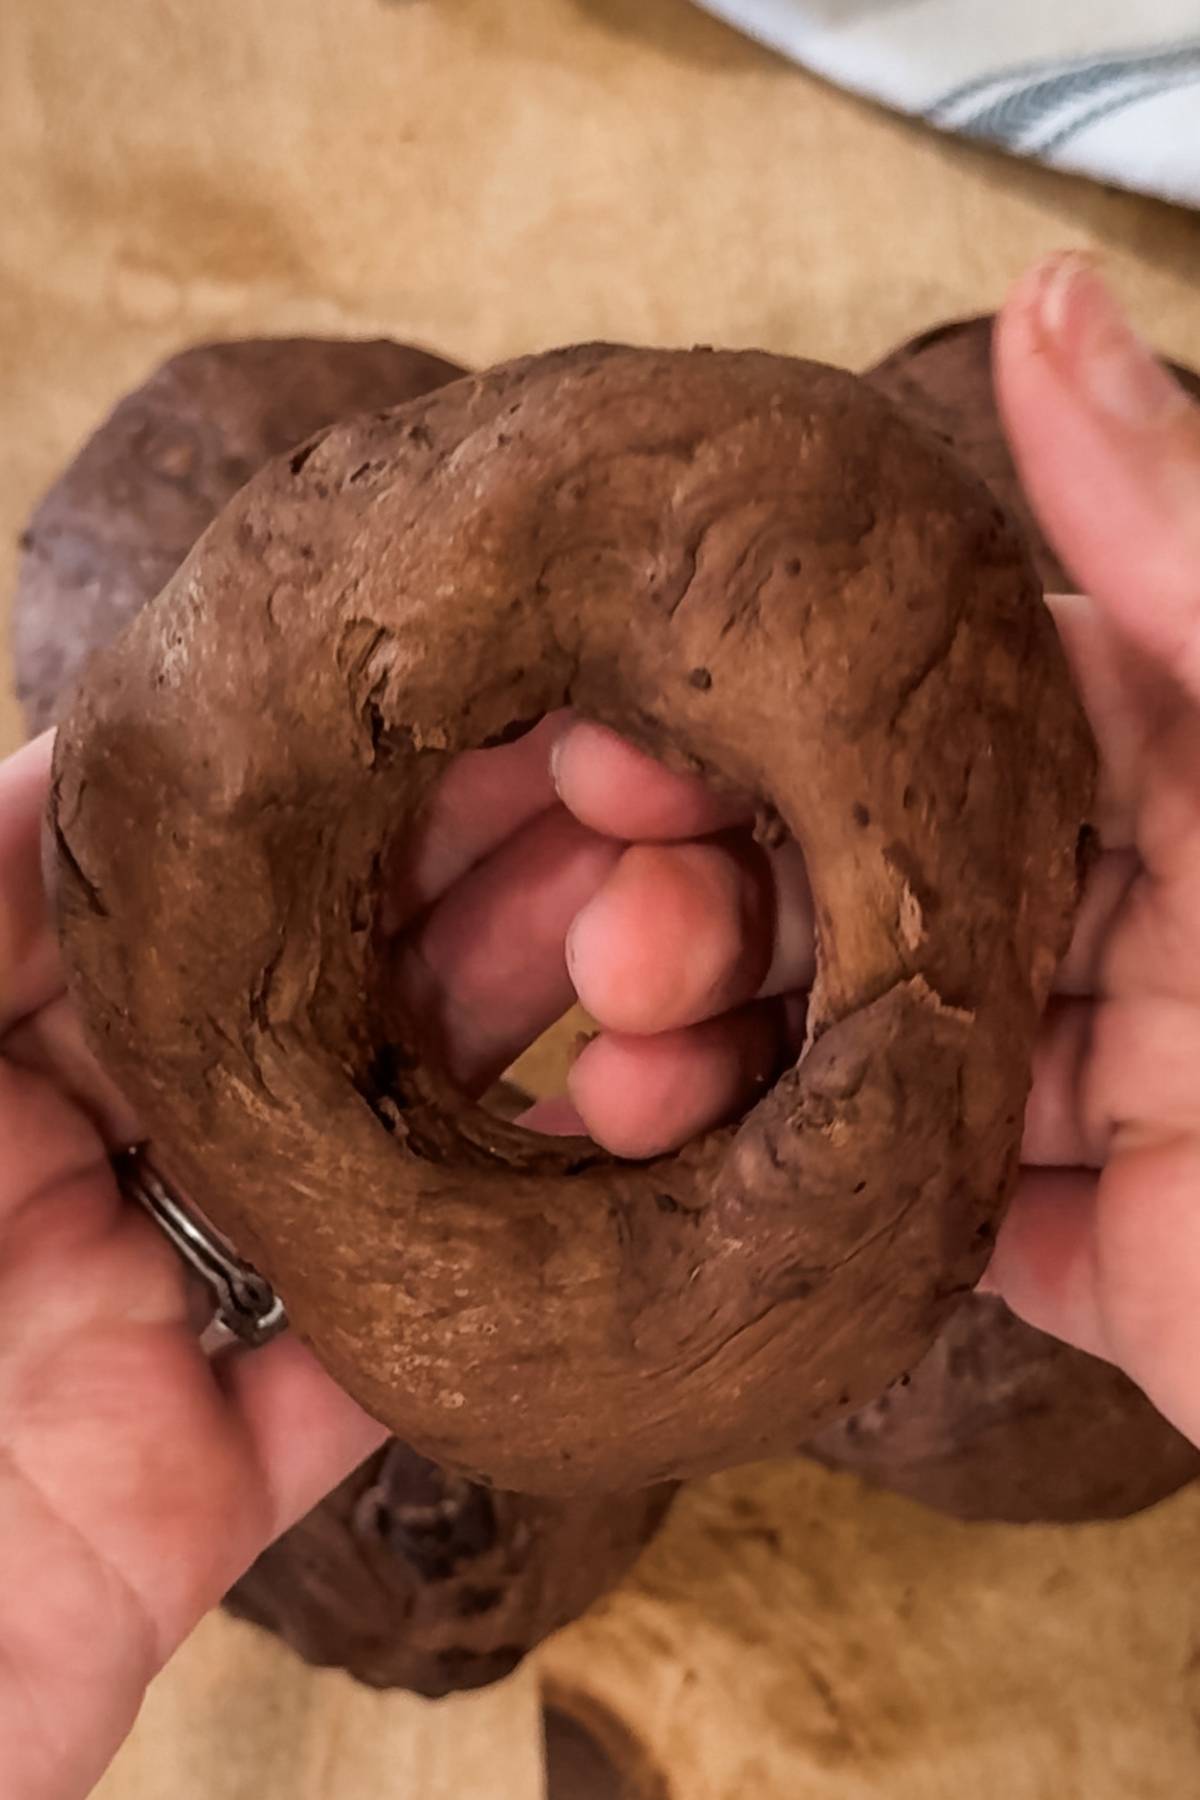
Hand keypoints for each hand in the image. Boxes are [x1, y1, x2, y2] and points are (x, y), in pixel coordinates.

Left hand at [0, 714, 620, 1798]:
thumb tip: (73, 748)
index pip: (135, 890)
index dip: (281, 787)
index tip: (409, 697)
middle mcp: (37, 1178)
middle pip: (273, 1005)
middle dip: (424, 884)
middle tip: (578, 791)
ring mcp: (125, 1326)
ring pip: (346, 1161)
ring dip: (488, 1050)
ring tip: (629, 933)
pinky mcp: (190, 1490)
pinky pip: (366, 1371)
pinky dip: (487, 1283)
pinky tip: (598, 1162)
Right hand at [549, 255, 1199, 1453]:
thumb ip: (1175, 546)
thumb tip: (1045, 295)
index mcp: (1188, 772)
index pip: (928, 714)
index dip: (759, 722)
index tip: (614, 746)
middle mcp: (1140, 918)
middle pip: (865, 886)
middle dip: (714, 904)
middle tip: (614, 933)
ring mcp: (1111, 1086)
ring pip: (862, 1049)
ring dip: (720, 1053)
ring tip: (623, 1067)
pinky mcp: (1097, 1245)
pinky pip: (911, 1206)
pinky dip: (783, 1188)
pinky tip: (671, 1156)